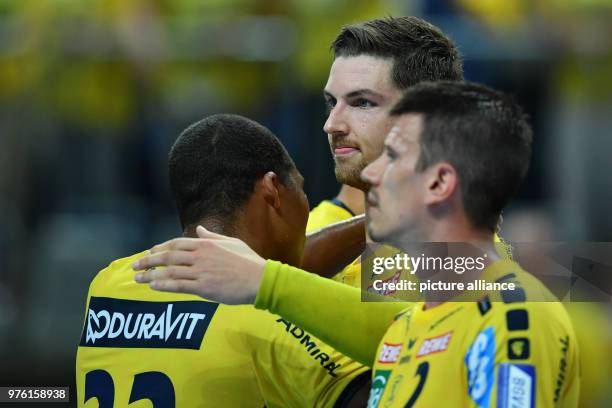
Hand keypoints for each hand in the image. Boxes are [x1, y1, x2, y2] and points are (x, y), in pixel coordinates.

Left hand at [132, 226, 264, 304]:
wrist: (260, 279)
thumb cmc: (249, 261)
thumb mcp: (231, 242)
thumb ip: (212, 236)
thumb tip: (199, 229)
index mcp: (206, 243)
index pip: (176, 243)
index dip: (160, 248)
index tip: (149, 253)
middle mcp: (201, 255)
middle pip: (168, 256)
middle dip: (148, 260)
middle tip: (134, 265)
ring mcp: (201, 271)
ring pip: (169, 271)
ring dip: (150, 274)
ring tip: (137, 278)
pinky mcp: (204, 287)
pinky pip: (178, 285)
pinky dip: (163, 285)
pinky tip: (153, 286)